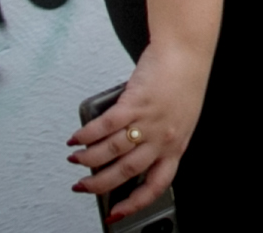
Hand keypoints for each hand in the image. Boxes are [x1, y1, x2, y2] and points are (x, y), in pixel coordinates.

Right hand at [67, 45, 205, 222]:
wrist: (186, 50)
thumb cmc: (184, 80)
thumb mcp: (178, 119)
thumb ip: (157, 138)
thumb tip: (126, 150)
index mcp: (175, 146)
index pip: (156, 185)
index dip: (135, 203)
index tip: (118, 211)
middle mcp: (162, 138)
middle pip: (125, 172)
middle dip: (99, 184)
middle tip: (83, 186)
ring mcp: (147, 121)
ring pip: (111, 152)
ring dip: (88, 159)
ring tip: (76, 159)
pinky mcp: (133, 103)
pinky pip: (104, 127)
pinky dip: (87, 135)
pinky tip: (77, 137)